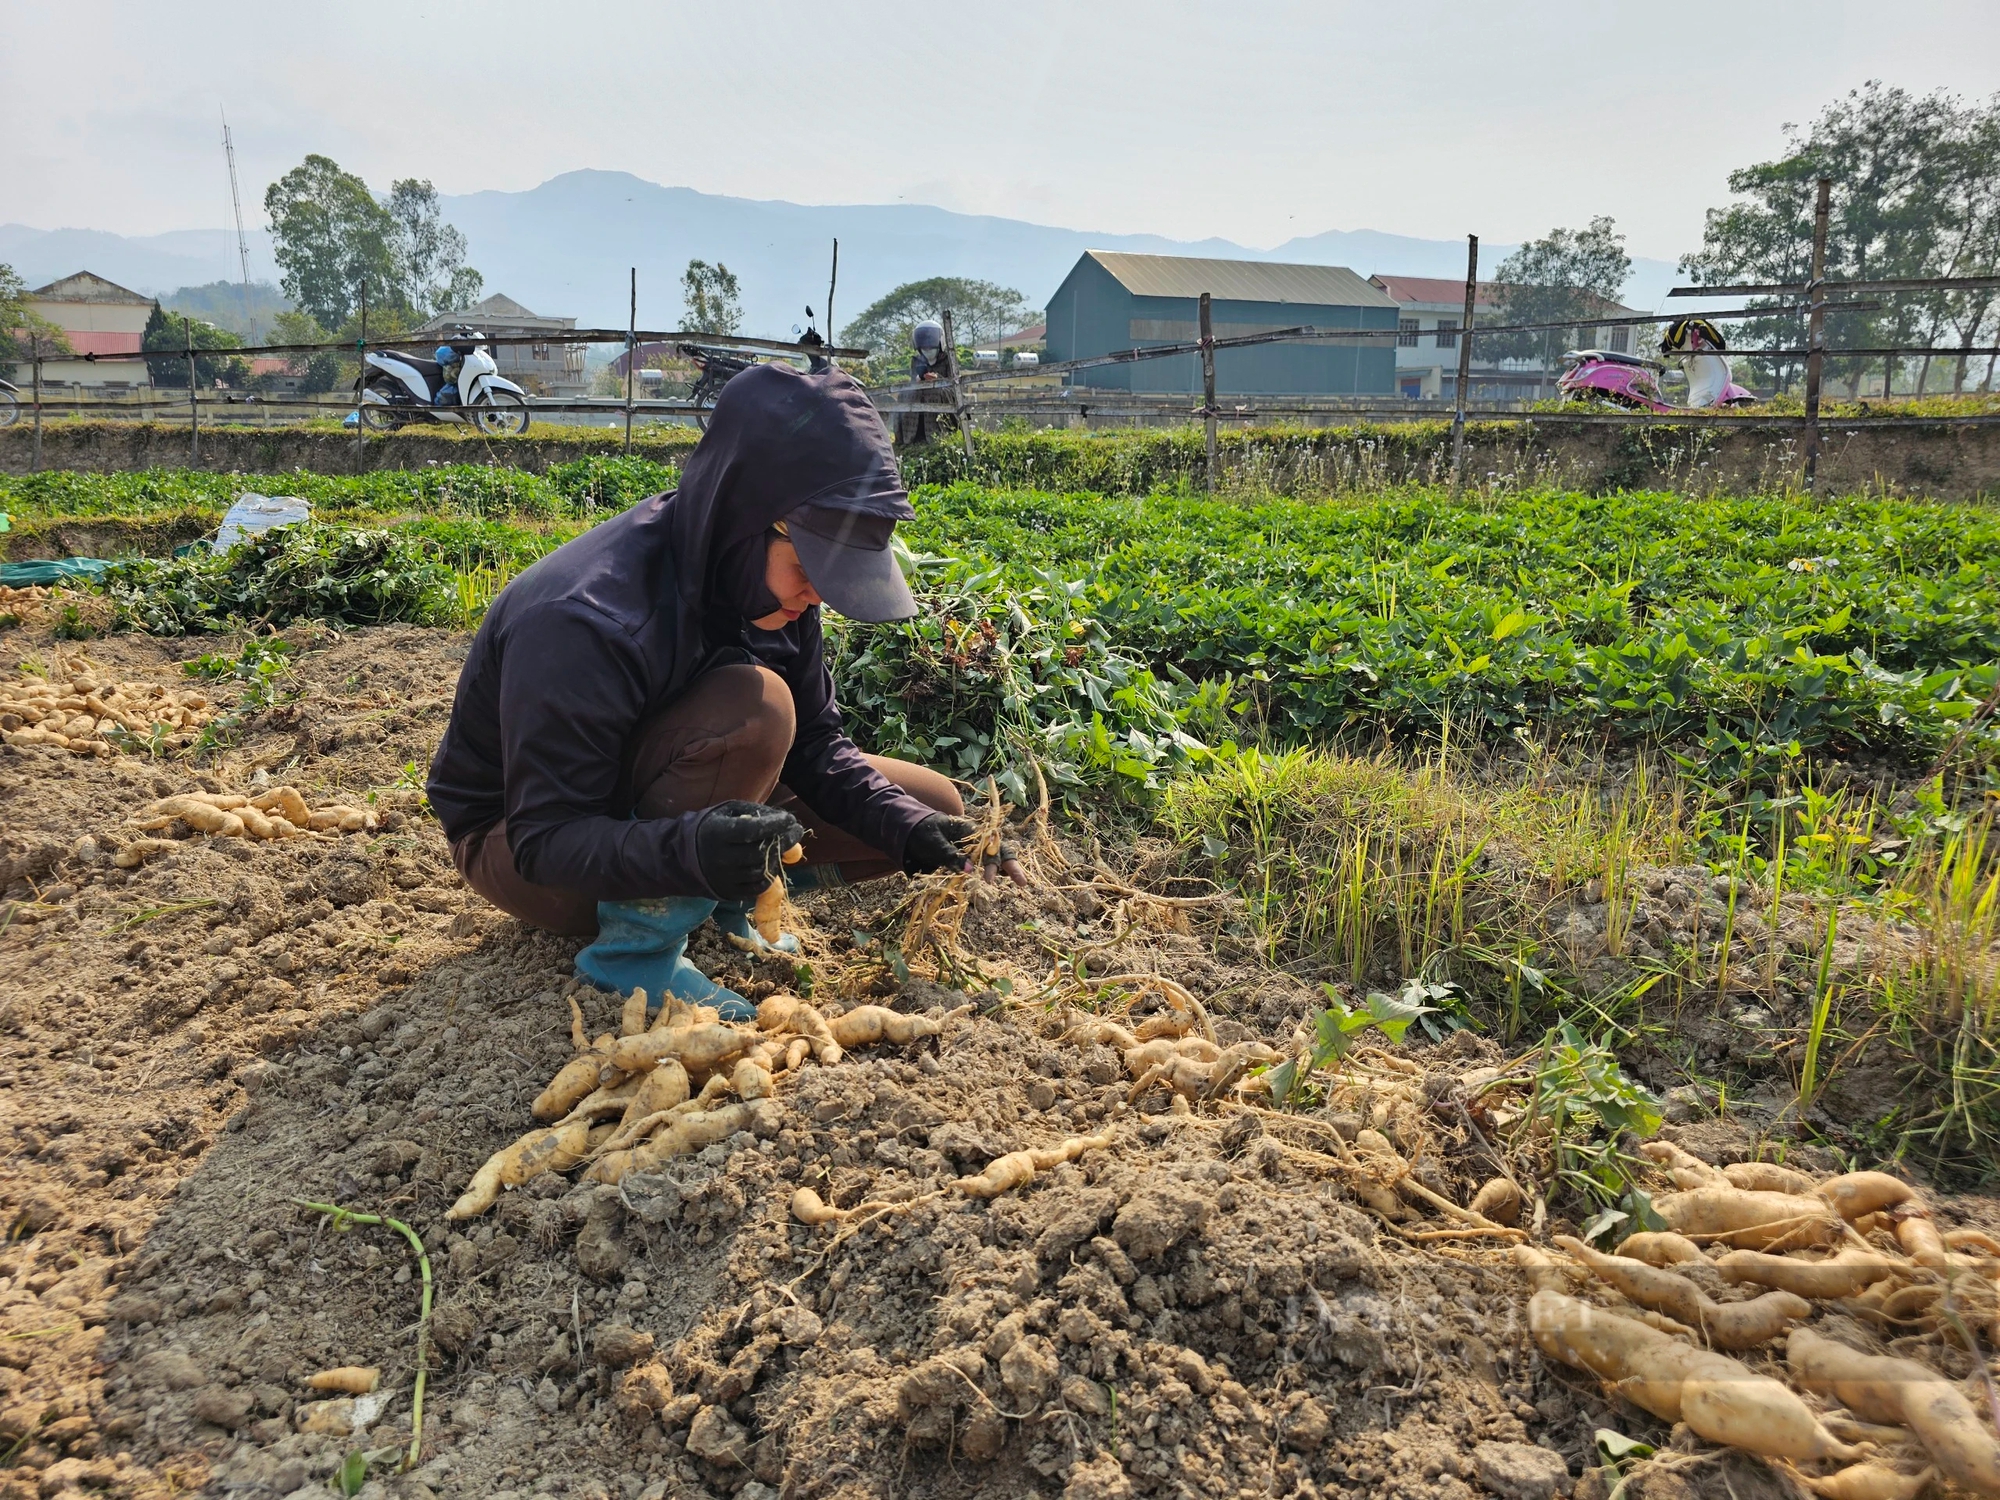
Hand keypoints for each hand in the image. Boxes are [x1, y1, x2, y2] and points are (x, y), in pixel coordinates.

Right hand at [694, 801, 806, 901]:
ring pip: (761, 872)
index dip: (774, 825)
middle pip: (760, 853)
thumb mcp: (728, 811)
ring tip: (780, 848)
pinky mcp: (729, 893)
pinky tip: (770, 864)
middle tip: (795, 832)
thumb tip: (786, 822)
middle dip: (784, 841)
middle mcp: (719, 858)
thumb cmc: (712, 828)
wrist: (683, 858)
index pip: (751, 830)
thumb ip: (755, 813)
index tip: (790, 819)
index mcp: (716, 834)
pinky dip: (769, 876)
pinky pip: (757, 888)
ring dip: (777, 859)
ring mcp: (724, 879)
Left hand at [903, 814, 1028, 885]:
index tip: (988, 880)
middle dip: (1011, 865)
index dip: (991, 864)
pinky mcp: (970, 857)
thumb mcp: (933, 842)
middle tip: (1022, 883)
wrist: (913, 830)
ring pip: (998, 856)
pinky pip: (987, 863)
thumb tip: (970, 871)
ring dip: (1008, 868)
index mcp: (970, 831)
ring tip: (1021, 882)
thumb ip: (950, 855)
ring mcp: (975, 848)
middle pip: (1000, 850)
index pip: (987, 847)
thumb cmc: (923, 832)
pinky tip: (1005, 879)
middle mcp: (977, 839)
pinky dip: (997, 870)